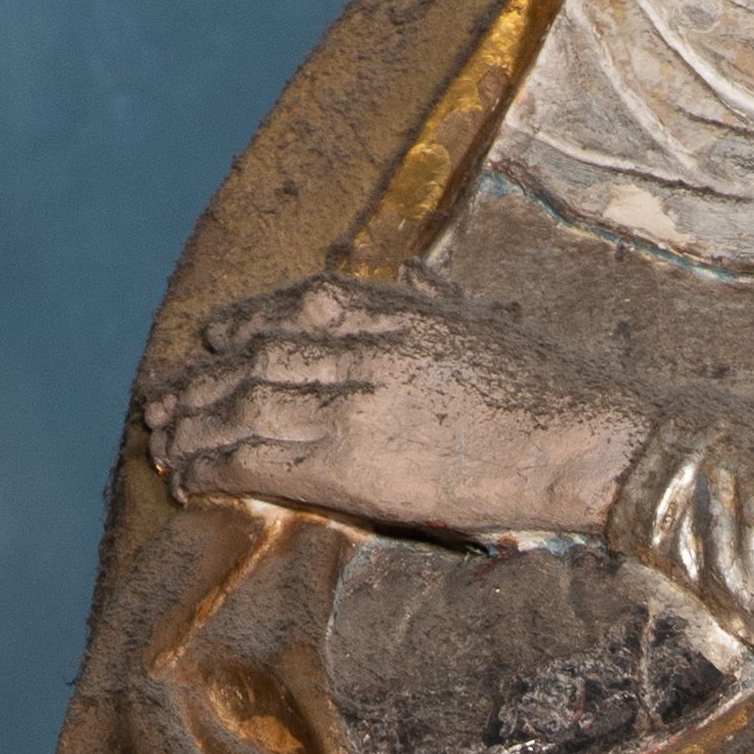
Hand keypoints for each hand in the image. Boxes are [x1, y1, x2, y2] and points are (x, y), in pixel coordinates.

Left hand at [142, 277, 651, 541]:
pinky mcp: (359, 463)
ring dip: (194, 425)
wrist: (594, 438)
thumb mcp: (494, 321)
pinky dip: (215, 467)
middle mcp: (368, 349)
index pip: (302, 305)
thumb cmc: (565, 390)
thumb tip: (410, 274)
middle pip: (260, 355)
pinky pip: (263, 459)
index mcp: (402, 311)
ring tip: (159, 443)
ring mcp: (359, 403)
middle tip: (160, 401)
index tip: (214, 338)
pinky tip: (189, 479)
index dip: (248, 320)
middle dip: (203, 380)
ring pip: (249, 406)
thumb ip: (439, 298)